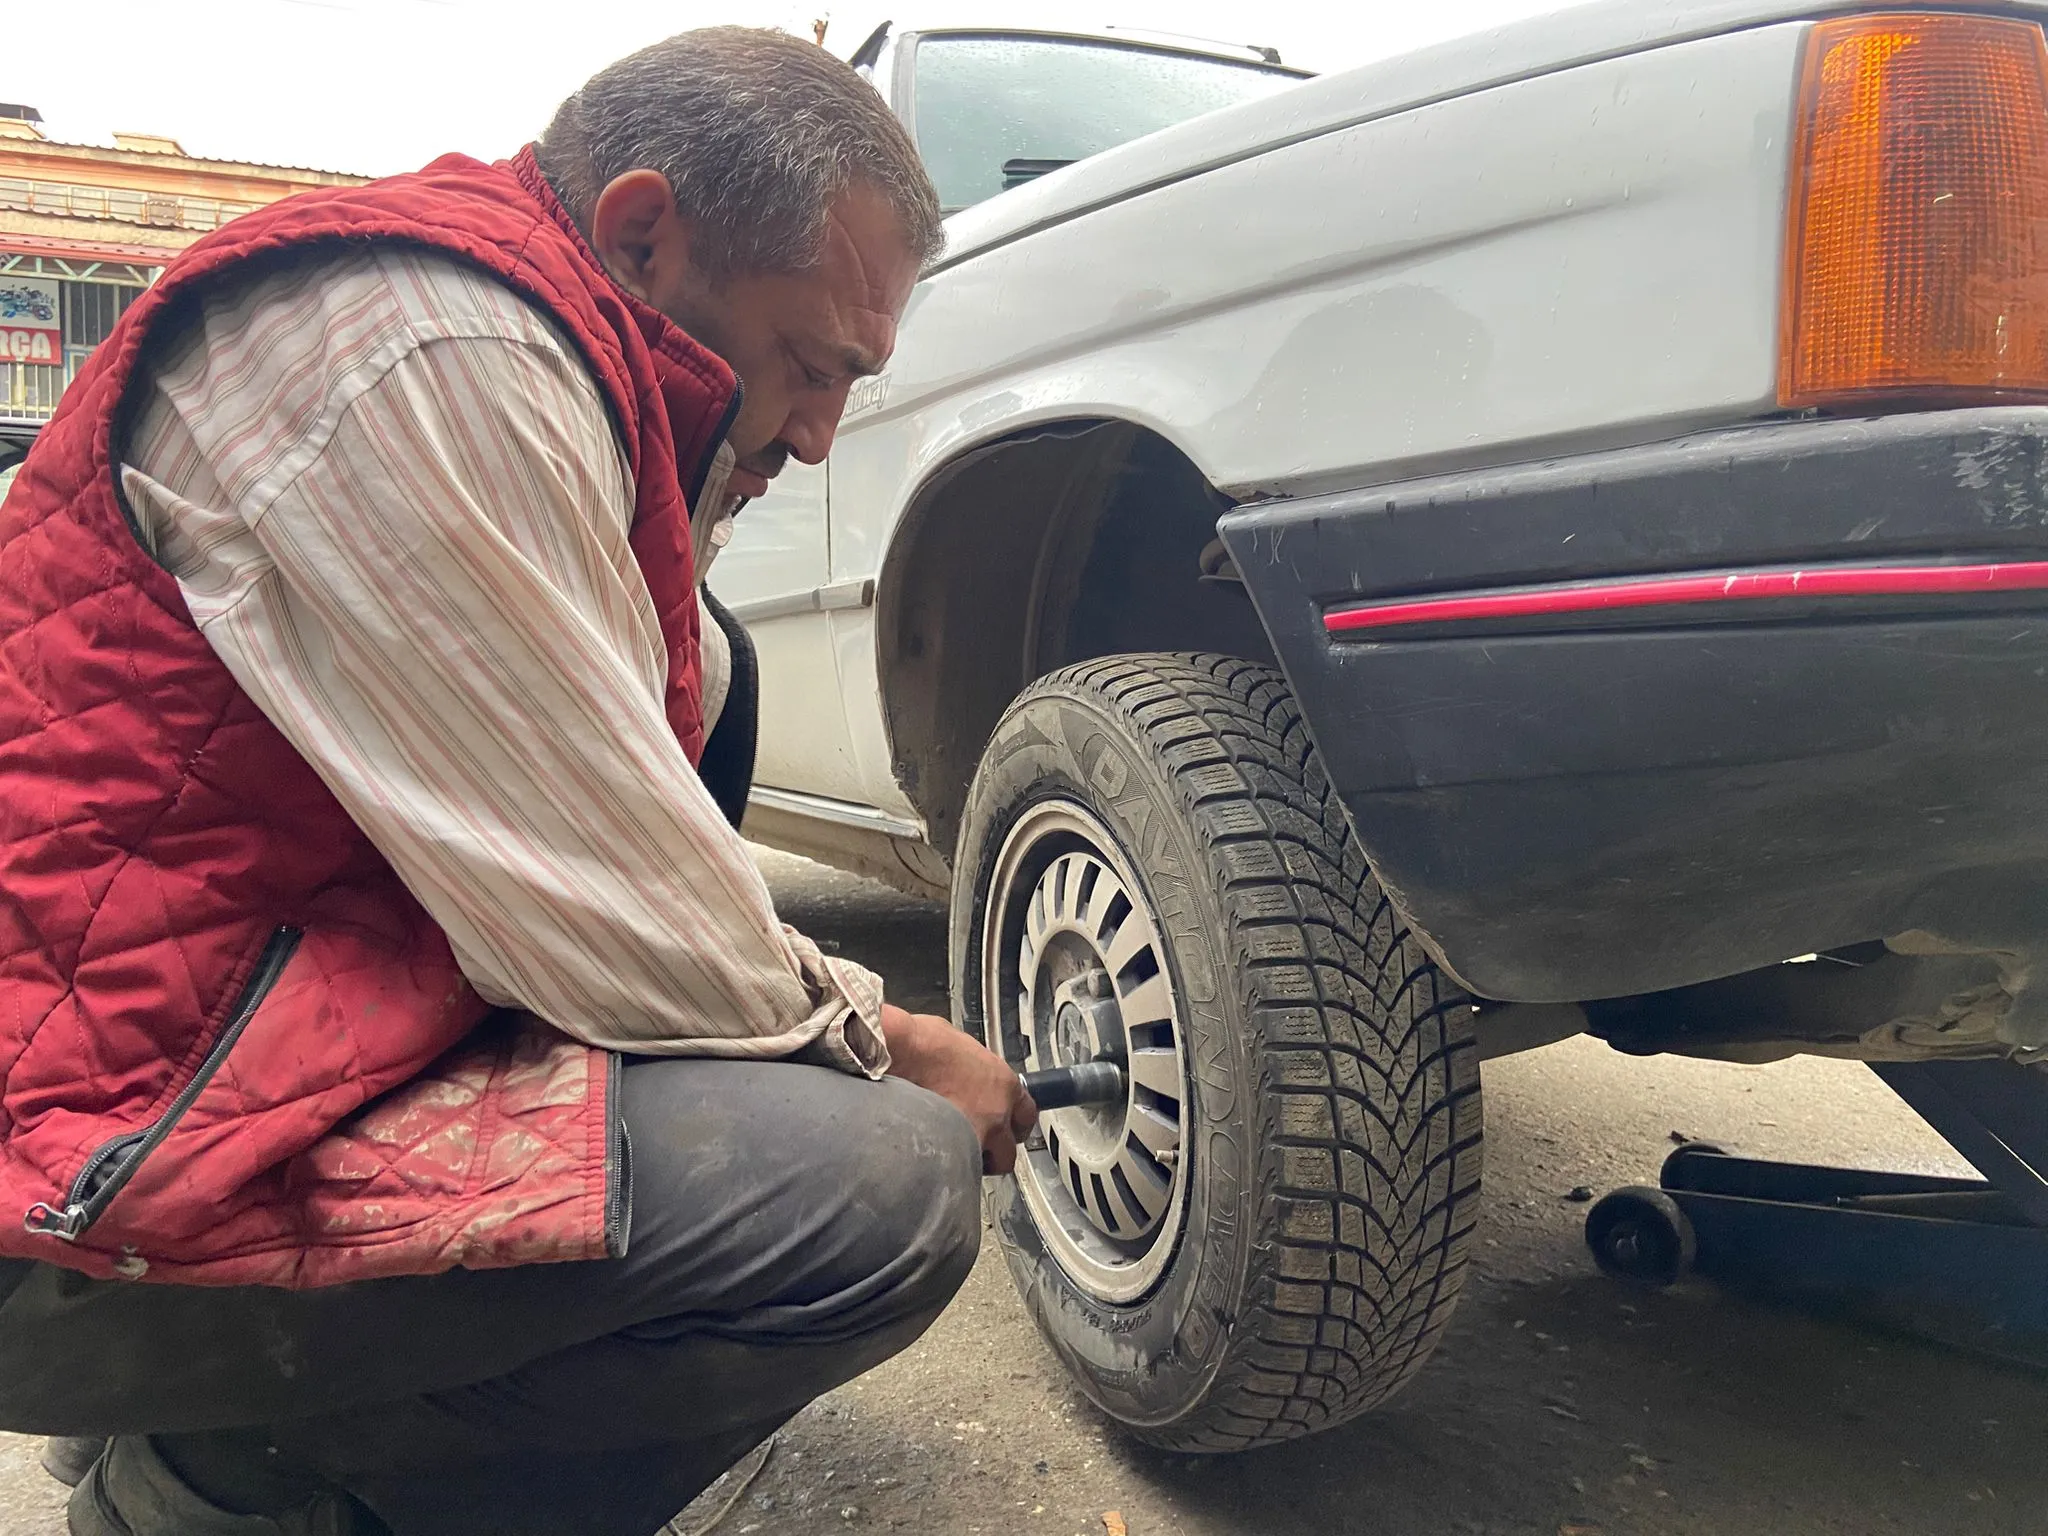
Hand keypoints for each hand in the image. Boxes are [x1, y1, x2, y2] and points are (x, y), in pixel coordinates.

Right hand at [881, 1004, 1037, 1173]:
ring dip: (972, 1163)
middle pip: (1009, 1150)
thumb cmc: (921, 1044)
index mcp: (1002, 1083)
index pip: (1027, 1115)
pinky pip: (957, 1173)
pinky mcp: (951, 1153)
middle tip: (977, 1146)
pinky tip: (932, 1161)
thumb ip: (972, 1066)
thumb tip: (964, 1071)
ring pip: (984, 1166)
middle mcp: (996, 1114)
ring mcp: (976, 1136)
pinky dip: (948, 1170)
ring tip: (951, 1156)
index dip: (1015, 1125)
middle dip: (995, 1152)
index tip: (1008, 1129)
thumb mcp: (958, 1043)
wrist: (896, 1057)